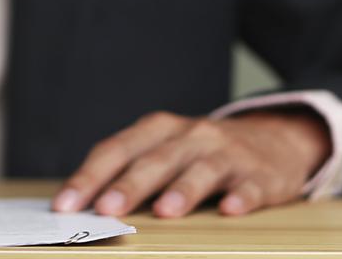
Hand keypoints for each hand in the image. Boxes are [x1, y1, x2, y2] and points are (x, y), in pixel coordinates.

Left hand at [52, 110, 329, 217]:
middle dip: (128, 185)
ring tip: (164, 211)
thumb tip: (79, 206)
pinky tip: (230, 210)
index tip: (64, 204)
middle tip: (104, 208)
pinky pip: (251, 186)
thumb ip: (127, 173)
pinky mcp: (261, 174)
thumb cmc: (200, 153)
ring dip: (182, 190)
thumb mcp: (163, 151)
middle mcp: (191, 136)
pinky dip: (241, 197)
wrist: (276, 139)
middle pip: (154, 160)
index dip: (88, 177)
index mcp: (158, 130)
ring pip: (201, 170)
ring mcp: (227, 153)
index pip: (115, 150)